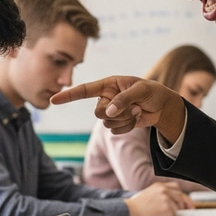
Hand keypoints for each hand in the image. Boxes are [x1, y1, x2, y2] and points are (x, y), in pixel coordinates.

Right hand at [50, 76, 186, 142]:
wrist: (162, 107)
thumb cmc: (152, 92)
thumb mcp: (141, 90)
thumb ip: (124, 99)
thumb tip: (109, 112)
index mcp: (108, 85)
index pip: (84, 90)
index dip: (68, 96)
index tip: (53, 100)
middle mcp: (106, 98)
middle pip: (97, 112)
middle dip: (115, 113)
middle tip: (133, 107)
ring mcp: (111, 112)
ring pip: (107, 123)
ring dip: (124, 119)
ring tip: (137, 110)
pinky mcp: (117, 123)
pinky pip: (115, 131)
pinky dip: (128, 127)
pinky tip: (136, 118)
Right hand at [125, 182, 191, 215]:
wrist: (128, 211)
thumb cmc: (136, 206)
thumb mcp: (150, 195)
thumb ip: (161, 195)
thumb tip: (176, 204)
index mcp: (159, 185)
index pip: (177, 188)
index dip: (182, 196)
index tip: (187, 204)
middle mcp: (163, 189)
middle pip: (180, 197)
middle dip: (184, 206)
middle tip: (185, 212)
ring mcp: (165, 198)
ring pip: (176, 209)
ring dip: (171, 214)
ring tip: (159, 215)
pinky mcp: (165, 208)